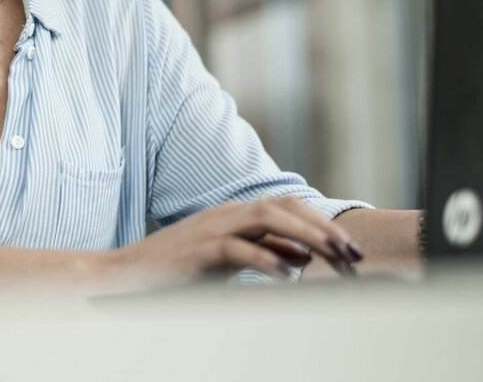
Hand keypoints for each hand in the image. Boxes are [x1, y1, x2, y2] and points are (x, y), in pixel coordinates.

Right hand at [110, 196, 362, 287]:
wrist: (130, 274)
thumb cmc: (180, 269)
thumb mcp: (230, 260)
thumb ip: (264, 252)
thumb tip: (302, 256)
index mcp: (237, 213)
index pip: (289, 206)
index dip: (322, 223)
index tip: (350, 249)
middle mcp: (228, 213)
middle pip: (285, 206)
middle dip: (323, 228)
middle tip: (353, 254)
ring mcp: (214, 228)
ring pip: (268, 218)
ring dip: (305, 236)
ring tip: (332, 257)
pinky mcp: (201, 250)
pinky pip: (240, 248)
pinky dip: (268, 259)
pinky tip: (288, 276)